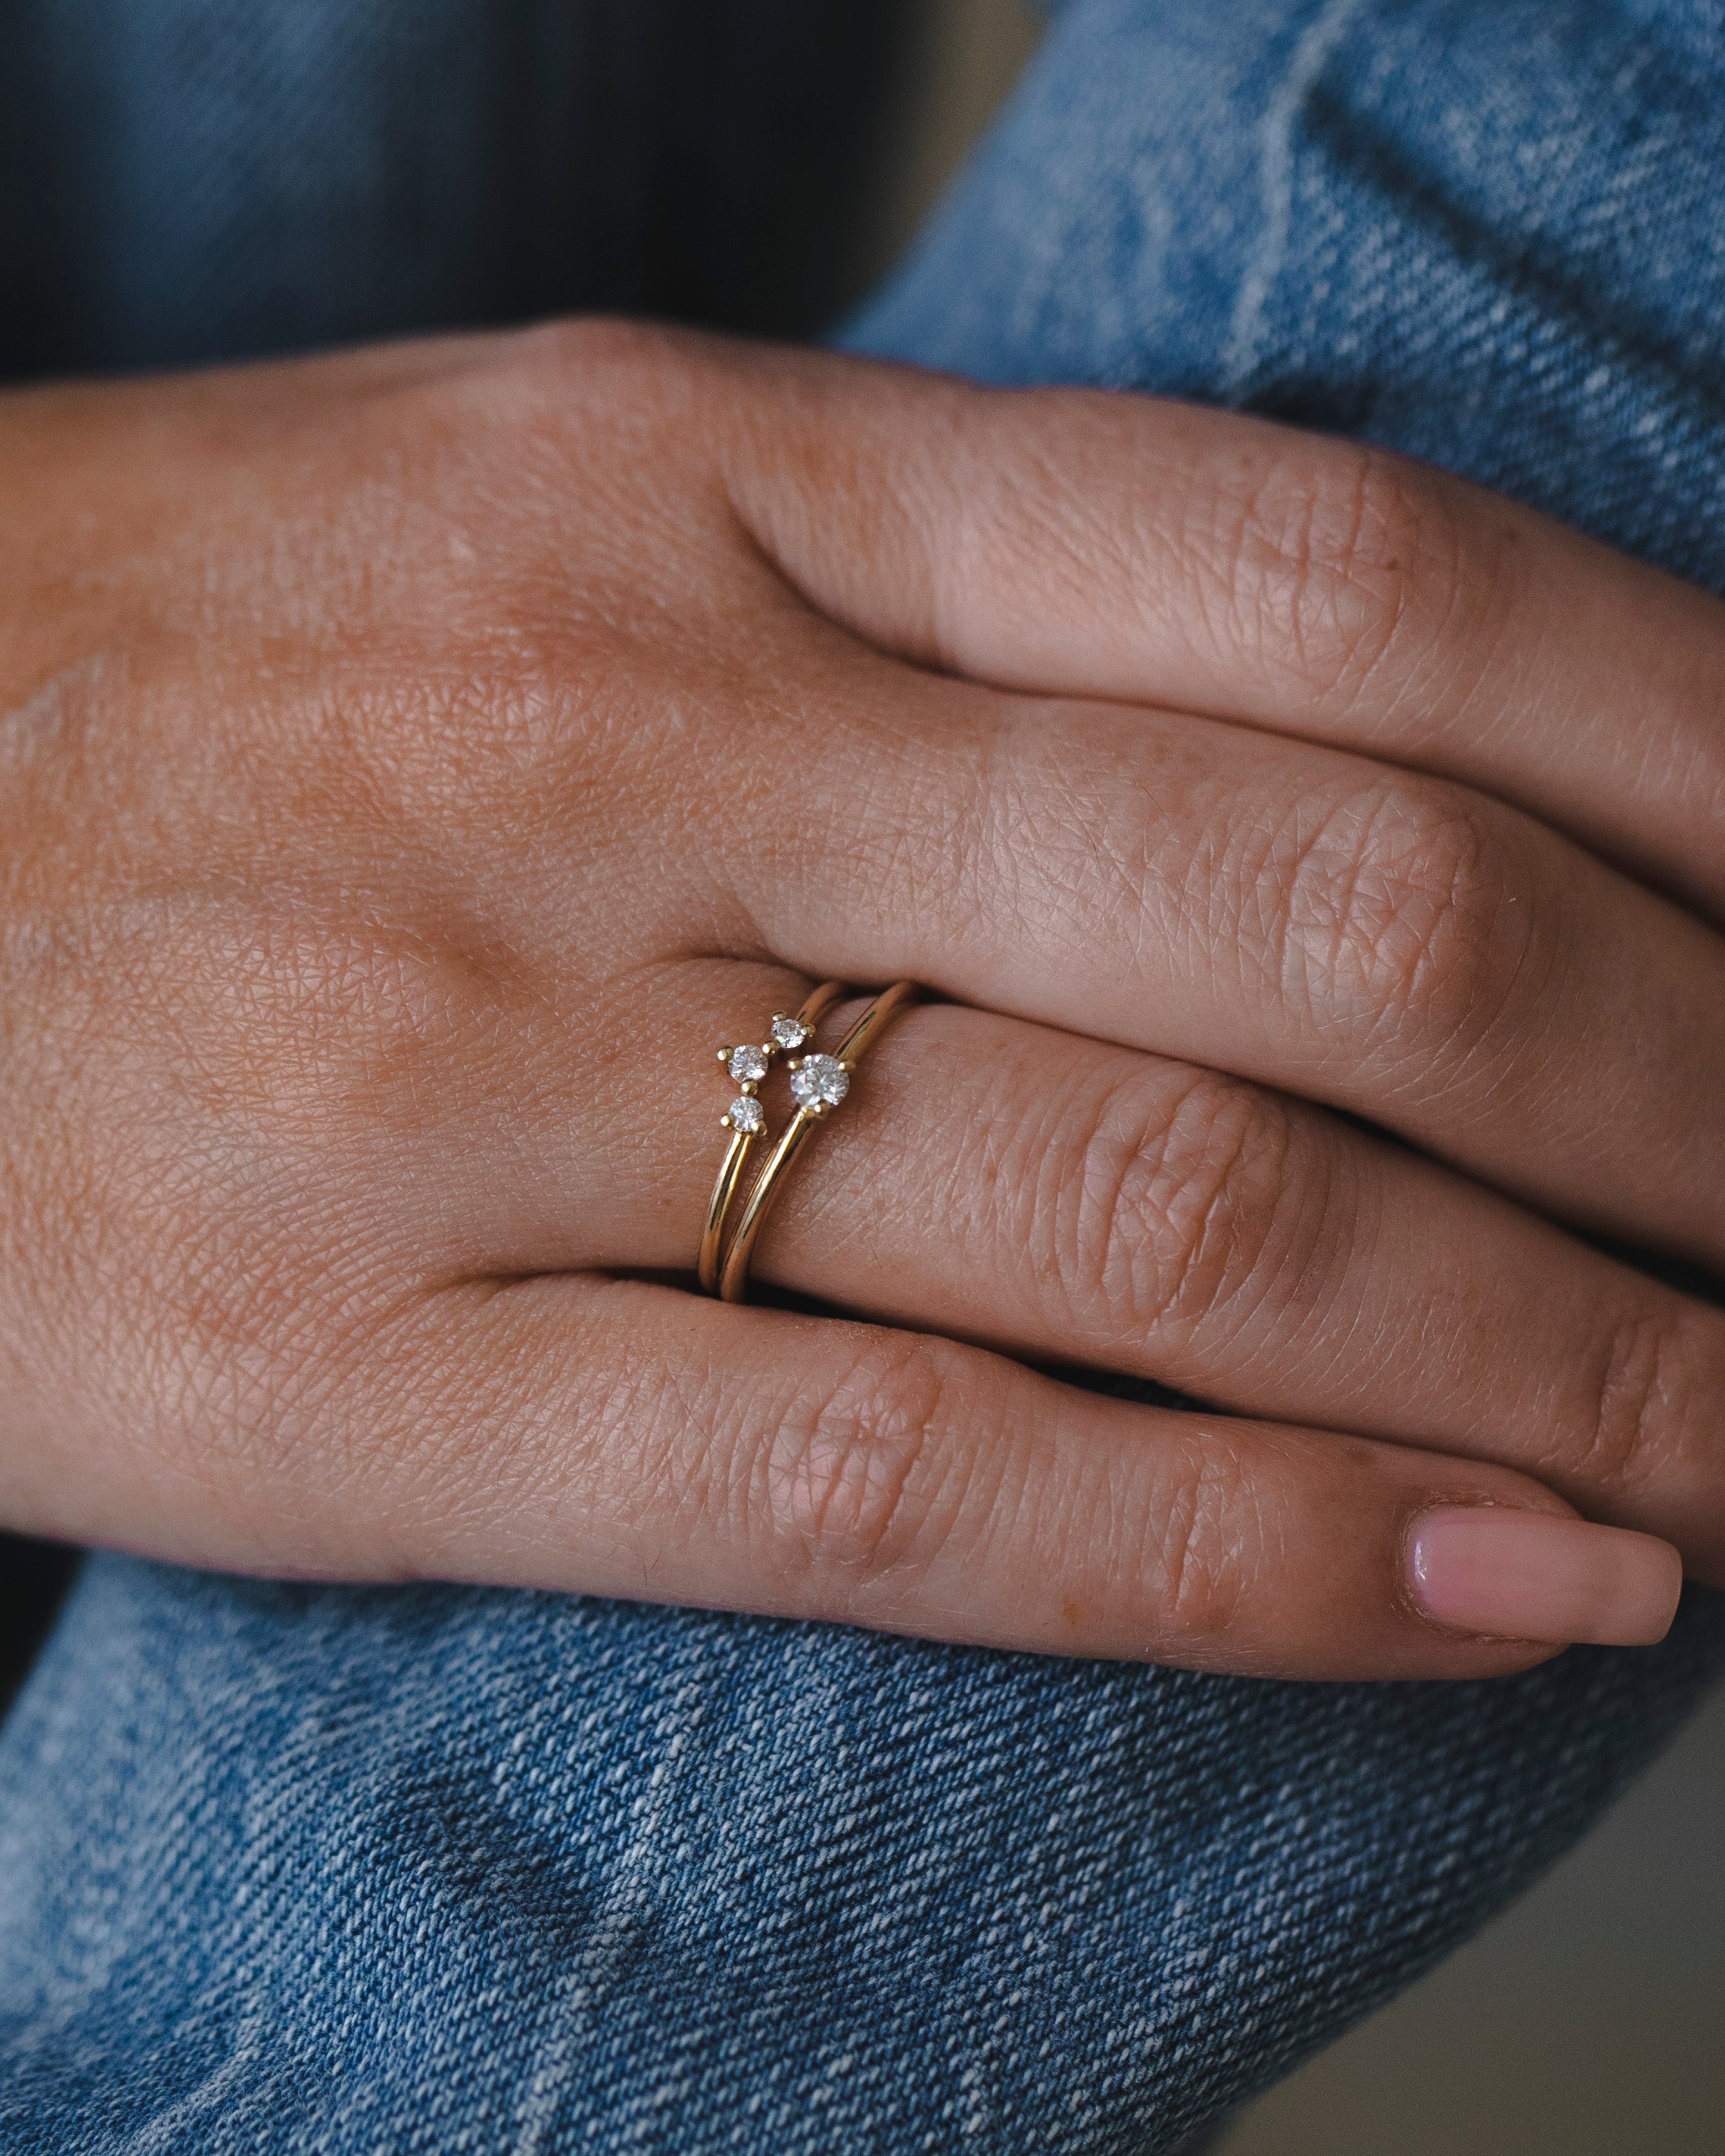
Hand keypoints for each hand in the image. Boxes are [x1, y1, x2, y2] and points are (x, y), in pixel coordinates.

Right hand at [2, 323, 1717, 1677]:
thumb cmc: (191, 658)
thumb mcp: (546, 515)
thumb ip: (916, 614)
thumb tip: (1317, 756)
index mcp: (694, 488)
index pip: (1324, 586)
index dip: (1670, 743)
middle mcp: (634, 751)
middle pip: (1311, 917)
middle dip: (1676, 1091)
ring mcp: (484, 1073)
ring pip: (1157, 1217)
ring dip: (1534, 1360)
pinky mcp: (346, 1374)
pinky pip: (895, 1477)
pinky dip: (1241, 1554)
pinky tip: (1483, 1600)